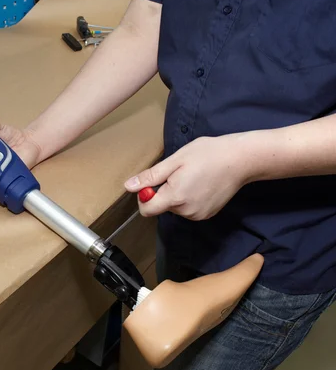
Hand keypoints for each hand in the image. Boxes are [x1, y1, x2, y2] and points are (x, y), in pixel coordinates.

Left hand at [124, 134, 251, 219]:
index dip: (144, 196)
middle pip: (161, 208)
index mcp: (175, 198)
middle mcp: (186, 212)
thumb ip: (151, 176)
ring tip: (192, 177)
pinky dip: (189, 199)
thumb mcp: (175, 161)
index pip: (146, 210)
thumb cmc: (208, 154)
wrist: (240, 160)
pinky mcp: (208, 214)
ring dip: (176, 195)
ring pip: (175, 209)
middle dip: (163, 192)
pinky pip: (188, 210)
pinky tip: (200, 184)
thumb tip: (129, 186)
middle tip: (178, 173)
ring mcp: (199, 215)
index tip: (154, 182)